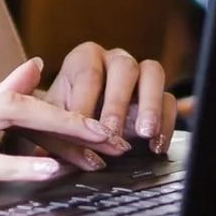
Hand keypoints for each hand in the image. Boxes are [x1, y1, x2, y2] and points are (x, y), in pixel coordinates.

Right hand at [0, 58, 113, 210]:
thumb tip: (36, 66)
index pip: (18, 100)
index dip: (62, 117)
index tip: (100, 131)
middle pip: (19, 102)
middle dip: (71, 118)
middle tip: (112, 136)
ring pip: (6, 117)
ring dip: (58, 131)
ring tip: (95, 145)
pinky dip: (18, 161)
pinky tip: (49, 168)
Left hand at [32, 41, 177, 158]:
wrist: (83, 126)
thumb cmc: (62, 119)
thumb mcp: (48, 123)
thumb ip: (49, 135)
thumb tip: (45, 157)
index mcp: (84, 59)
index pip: (87, 73)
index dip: (85, 101)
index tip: (81, 127)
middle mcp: (114, 60)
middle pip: (123, 68)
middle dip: (117, 102)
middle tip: (112, 133)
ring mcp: (141, 74)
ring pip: (153, 73)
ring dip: (149, 104)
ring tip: (144, 134)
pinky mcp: (159, 95)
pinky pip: (169, 100)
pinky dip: (166, 122)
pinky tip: (156, 146)